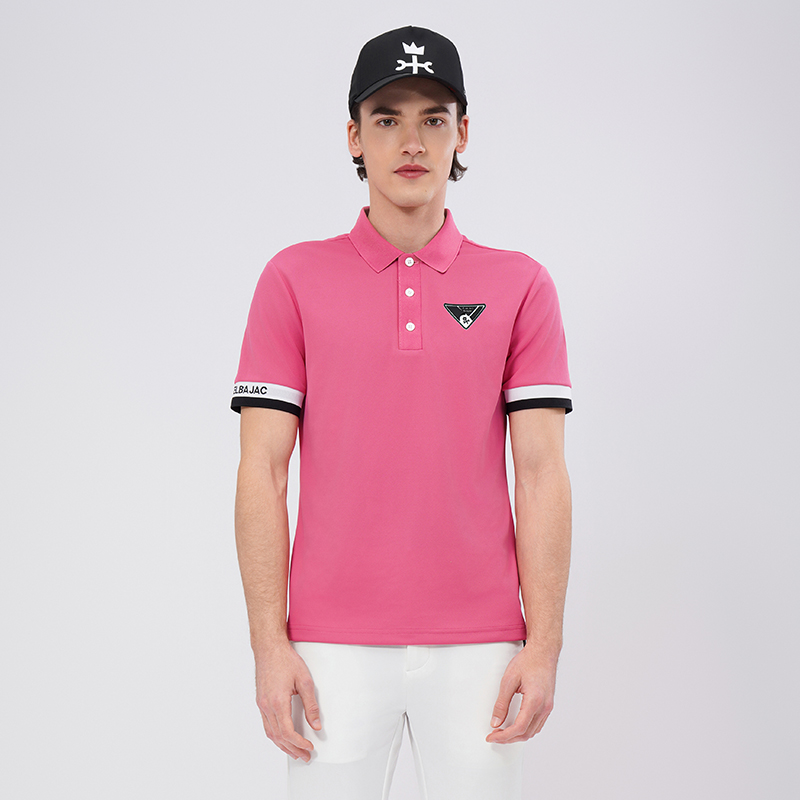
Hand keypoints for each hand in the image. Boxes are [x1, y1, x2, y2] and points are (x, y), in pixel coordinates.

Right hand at [255, 642, 321, 761]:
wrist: (269, 648)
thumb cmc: (285, 660)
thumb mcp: (304, 680)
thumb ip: (311, 705)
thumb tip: (316, 724)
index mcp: (278, 702)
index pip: (287, 732)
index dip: (299, 743)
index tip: (309, 747)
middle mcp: (267, 706)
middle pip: (278, 737)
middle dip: (292, 749)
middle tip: (305, 756)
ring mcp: (261, 705)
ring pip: (270, 733)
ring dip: (283, 745)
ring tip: (295, 752)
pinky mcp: (260, 702)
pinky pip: (266, 725)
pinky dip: (275, 736)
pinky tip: (283, 738)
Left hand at [485, 645, 556, 743]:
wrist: (543, 651)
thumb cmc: (528, 661)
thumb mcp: (509, 680)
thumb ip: (501, 703)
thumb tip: (496, 722)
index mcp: (534, 700)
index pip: (519, 728)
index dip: (504, 736)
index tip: (492, 736)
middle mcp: (544, 707)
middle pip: (526, 733)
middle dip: (509, 738)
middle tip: (494, 735)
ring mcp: (548, 707)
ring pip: (533, 731)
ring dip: (518, 735)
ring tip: (503, 732)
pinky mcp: (548, 705)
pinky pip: (538, 724)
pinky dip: (526, 729)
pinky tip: (516, 726)